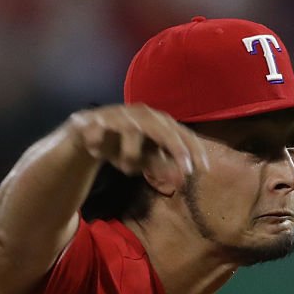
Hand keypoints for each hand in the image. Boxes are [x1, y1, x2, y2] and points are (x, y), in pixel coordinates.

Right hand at [67, 103, 208, 186]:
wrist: (89, 134)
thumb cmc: (123, 146)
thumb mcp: (145, 160)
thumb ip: (162, 167)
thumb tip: (183, 179)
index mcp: (159, 122)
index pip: (183, 133)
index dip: (194, 150)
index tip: (204, 170)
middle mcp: (143, 115)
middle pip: (163, 128)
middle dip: (176, 148)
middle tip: (185, 171)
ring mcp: (120, 114)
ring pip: (132, 130)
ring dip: (131, 153)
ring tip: (124, 169)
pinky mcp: (97, 119)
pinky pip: (98, 127)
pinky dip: (96, 138)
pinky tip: (95, 150)